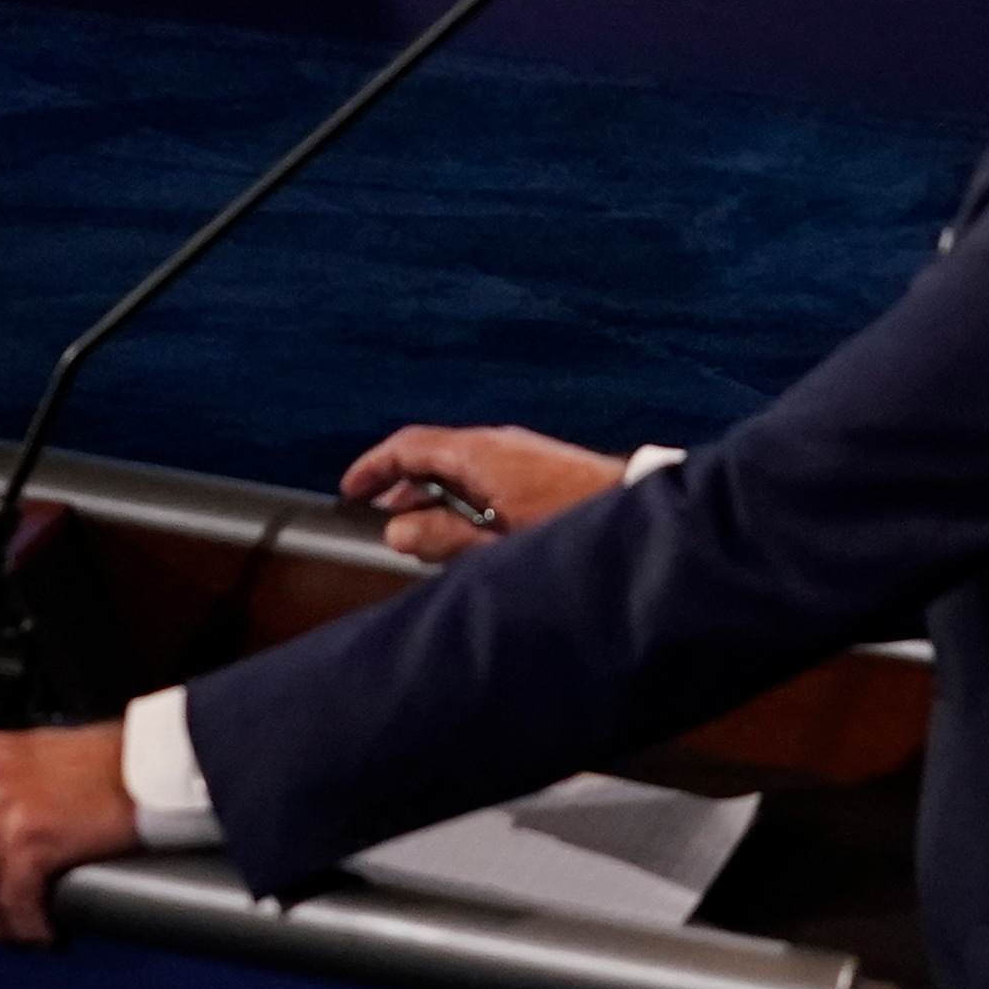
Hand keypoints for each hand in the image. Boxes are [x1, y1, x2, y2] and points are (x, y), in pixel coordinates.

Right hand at [338, 423, 629, 561]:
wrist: (637, 515)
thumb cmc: (566, 529)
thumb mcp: (493, 545)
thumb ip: (440, 539)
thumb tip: (397, 532)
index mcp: (477, 454)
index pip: (407, 447)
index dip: (373, 468)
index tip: (351, 491)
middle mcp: (495, 443)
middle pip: (431, 455)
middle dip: (402, 488)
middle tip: (382, 522)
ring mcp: (520, 451)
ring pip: (459, 465)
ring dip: (434, 496)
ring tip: (422, 534)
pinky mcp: (541, 466)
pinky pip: (485, 473)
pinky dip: (462, 496)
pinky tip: (467, 530)